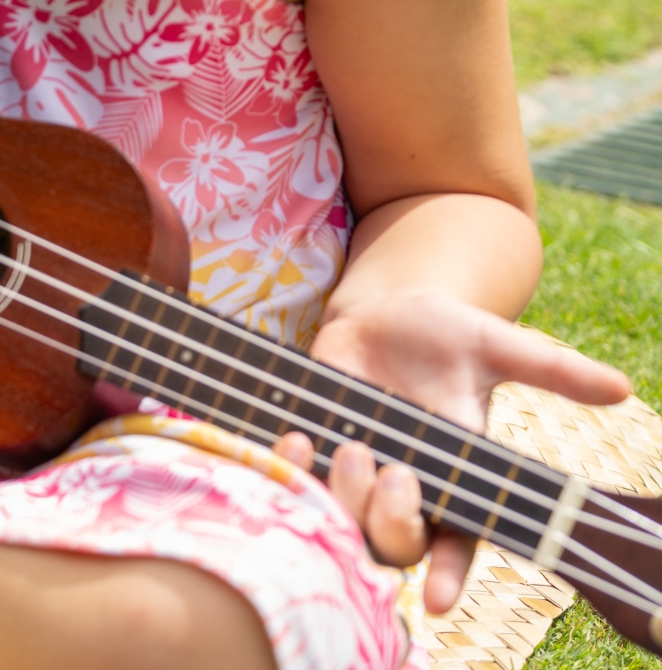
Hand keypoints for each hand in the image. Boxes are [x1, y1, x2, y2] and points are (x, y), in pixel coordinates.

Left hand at [271, 290, 628, 612]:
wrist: (380, 312)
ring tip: (350, 445)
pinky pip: (293, 479)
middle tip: (397, 472)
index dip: (447, 575)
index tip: (433, 601)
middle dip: (394, 521)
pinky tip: (296, 435)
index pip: (457, 542)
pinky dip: (290, 465)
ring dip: (343, 493)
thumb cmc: (444, 333)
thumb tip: (623, 389)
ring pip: (344, 519)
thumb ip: (552, 369)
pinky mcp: (312, 445)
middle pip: (396, 544)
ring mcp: (355, 469)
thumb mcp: (494, 345)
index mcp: (456, 477)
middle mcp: (405, 485)